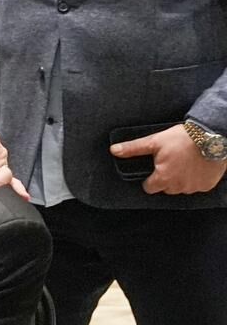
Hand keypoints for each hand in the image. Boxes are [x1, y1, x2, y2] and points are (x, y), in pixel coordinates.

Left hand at [112, 124, 226, 194]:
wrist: (211, 136)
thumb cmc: (182, 138)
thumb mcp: (154, 141)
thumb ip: (133, 149)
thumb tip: (114, 150)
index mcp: (164, 178)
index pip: (149, 188)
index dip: (149, 179)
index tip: (153, 169)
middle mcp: (179, 186)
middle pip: (165, 188)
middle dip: (165, 178)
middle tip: (169, 162)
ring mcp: (194, 187)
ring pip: (181, 188)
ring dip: (180, 179)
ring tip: (182, 162)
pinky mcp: (207, 185)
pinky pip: (196, 186)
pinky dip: (194, 179)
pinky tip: (194, 166)